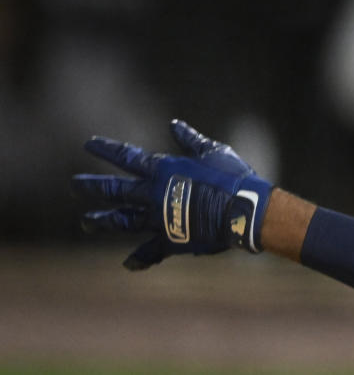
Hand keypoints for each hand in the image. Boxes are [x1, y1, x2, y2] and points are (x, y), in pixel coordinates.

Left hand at [72, 119, 271, 270]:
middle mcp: (153, 195)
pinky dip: (138, 258)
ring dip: (102, 221)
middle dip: (92, 187)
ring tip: (86, 222)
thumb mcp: (213, 151)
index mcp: (164, 170)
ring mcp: (158, 219)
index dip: (106, 149)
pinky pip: (149, 251)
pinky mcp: (170, 240)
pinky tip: (127, 264)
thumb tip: (174, 125)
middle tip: (75, 185)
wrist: (243, 211)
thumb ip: (190, 140)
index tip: (88, 145)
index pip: (127, 157)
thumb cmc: (231, 176)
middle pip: (115, 190)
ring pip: (122, 221)